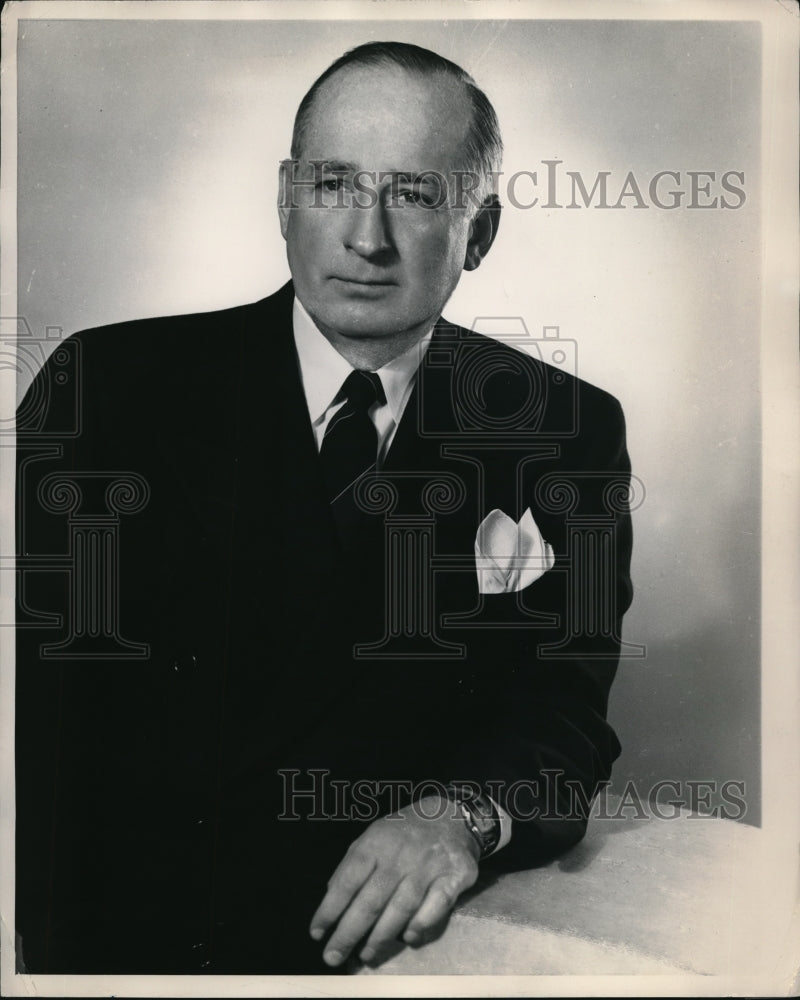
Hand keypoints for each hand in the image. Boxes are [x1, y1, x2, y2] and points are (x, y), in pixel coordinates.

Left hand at [309, 794, 479, 966]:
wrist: (450, 815)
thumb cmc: (404, 833)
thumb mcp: (374, 836)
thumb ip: (353, 864)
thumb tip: (331, 897)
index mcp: (376, 841)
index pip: (348, 879)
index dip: (330, 908)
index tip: (316, 933)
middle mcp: (401, 853)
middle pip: (372, 899)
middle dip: (349, 931)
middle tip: (333, 956)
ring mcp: (429, 865)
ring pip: (402, 907)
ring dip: (381, 936)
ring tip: (366, 954)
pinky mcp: (455, 875)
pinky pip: (437, 905)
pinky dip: (422, 923)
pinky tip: (408, 937)